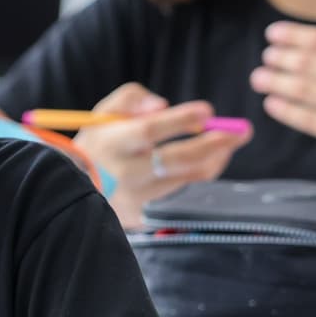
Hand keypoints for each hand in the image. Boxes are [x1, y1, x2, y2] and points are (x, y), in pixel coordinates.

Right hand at [74, 83, 251, 227]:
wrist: (72, 192)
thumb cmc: (95, 146)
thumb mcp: (101, 115)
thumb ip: (132, 99)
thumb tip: (163, 104)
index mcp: (112, 144)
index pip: (150, 130)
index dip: (181, 120)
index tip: (207, 110)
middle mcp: (125, 174)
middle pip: (176, 160)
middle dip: (214, 144)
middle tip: (242, 131)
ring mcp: (137, 199)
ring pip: (188, 181)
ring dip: (215, 161)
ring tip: (229, 144)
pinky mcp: (146, 217)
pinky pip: (185, 197)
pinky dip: (201, 178)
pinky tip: (211, 162)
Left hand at [251, 11, 315, 176]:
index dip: (293, 35)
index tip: (272, 34)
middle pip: (308, 63)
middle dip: (280, 58)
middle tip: (264, 56)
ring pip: (303, 90)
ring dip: (275, 82)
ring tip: (258, 77)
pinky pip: (309, 120)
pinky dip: (287, 111)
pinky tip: (272, 104)